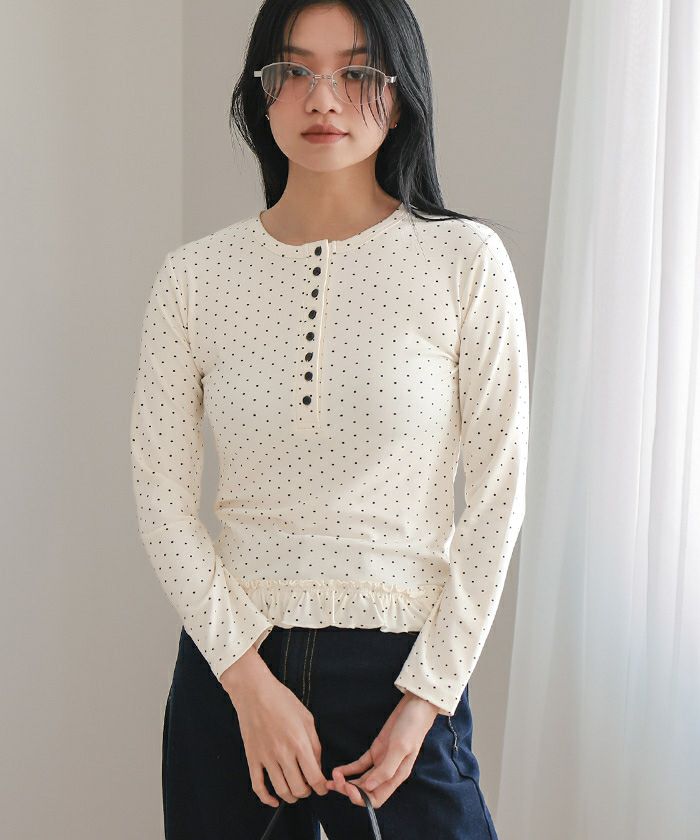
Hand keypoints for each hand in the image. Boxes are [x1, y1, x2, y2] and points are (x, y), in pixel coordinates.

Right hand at [221, 649, 329, 807]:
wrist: (254, 692)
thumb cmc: (282, 701)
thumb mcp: (307, 718)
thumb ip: (315, 744)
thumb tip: (317, 766)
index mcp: (299, 743)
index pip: (314, 778)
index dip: (321, 788)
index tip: (323, 787)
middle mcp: (283, 754)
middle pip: (298, 789)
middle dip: (307, 792)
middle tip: (309, 786)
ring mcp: (266, 758)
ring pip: (280, 791)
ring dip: (291, 796)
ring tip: (296, 790)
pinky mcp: (252, 759)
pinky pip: (258, 787)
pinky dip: (267, 799)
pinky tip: (274, 800)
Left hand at [325, 692, 438, 808]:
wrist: (416, 706)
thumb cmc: (411, 727)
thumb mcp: (400, 747)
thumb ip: (386, 769)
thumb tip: (368, 788)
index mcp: (396, 776)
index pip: (376, 799)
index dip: (360, 798)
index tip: (347, 787)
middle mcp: (388, 773)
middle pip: (366, 791)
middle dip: (349, 790)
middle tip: (334, 782)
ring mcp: (381, 761)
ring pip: (361, 780)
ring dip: (346, 782)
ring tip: (331, 779)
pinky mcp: (376, 750)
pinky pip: (360, 765)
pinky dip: (348, 770)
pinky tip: (337, 770)